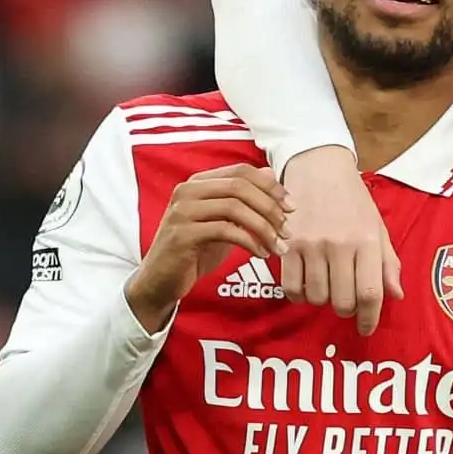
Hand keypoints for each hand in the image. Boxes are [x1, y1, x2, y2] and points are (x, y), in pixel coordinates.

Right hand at [126, 164, 293, 331]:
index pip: (241, 171)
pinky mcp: (182, 234)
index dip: (270, 186)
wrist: (161, 281)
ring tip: (278, 245)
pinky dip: (250, 242)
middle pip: (240, 186)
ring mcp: (182, 211)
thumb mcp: (224, 221)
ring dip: (264, 227)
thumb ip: (243, 198)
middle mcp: (187, 191)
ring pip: (235, 207)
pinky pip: (226, 231)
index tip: (291, 207)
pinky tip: (261, 254)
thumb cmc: (195, 250)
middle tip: (287, 229)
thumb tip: (270, 174)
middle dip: (270, 207)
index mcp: (198, 182)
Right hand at [279, 146, 403, 334]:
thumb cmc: (352, 199)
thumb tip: (396, 296)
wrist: (318, 166)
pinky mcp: (287, 244)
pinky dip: (299, 294)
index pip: (370, 294)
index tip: (366, 329)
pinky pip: (291, 287)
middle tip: (347, 299)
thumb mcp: (377, 226)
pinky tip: (307, 283)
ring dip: (323, 300)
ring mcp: (311, 245)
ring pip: (316, 298)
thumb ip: (387, 262)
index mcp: (367, 241)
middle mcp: (340, 245)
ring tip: (328, 285)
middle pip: (343, 302)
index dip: (369, 319)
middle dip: (347, 309)